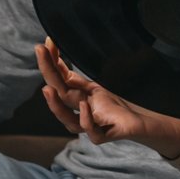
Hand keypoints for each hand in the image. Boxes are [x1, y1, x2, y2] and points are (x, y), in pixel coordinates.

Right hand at [34, 39, 179, 158]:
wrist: (139, 123)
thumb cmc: (116, 105)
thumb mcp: (97, 86)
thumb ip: (78, 78)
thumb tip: (60, 60)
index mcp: (77, 98)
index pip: (59, 79)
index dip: (51, 62)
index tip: (45, 43)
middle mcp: (80, 112)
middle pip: (58, 95)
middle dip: (48, 73)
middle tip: (39, 52)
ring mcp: (91, 125)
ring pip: (68, 121)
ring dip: (56, 105)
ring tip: (47, 88)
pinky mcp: (105, 135)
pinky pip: (92, 133)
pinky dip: (86, 120)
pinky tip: (83, 105)